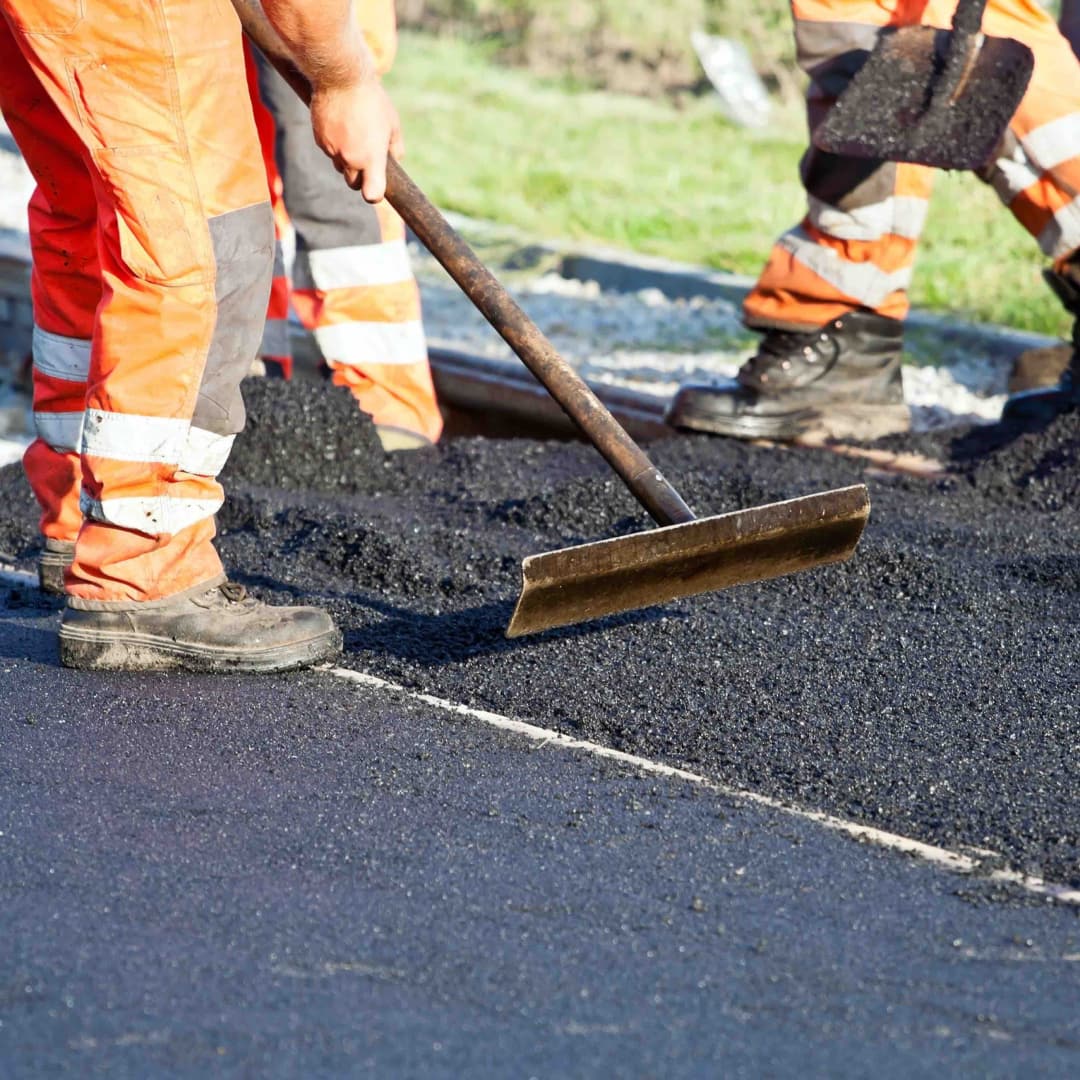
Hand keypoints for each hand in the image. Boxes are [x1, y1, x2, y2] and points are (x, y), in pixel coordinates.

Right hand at [309, 76, 403, 202]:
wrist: (341, 77)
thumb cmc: (372, 99)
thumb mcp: (392, 123)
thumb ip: (395, 148)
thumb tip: (396, 161)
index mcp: (371, 158)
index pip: (371, 194)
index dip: (374, 194)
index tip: (376, 188)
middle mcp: (351, 159)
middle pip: (353, 184)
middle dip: (359, 177)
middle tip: (366, 159)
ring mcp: (333, 150)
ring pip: (340, 167)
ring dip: (346, 160)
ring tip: (354, 135)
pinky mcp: (320, 140)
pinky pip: (329, 151)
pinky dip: (335, 144)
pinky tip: (341, 125)